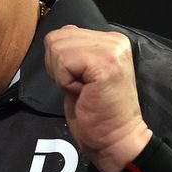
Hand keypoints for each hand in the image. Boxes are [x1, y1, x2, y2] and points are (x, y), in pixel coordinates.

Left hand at [44, 25, 152, 171]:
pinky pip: (63, 63)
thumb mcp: (82, 74)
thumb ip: (75, 52)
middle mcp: (114, 40)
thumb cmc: (97, 114)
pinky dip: (65, 82)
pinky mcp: (105, 62)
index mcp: (111, 40)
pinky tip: (84, 93)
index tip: (81, 82)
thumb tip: (57, 37)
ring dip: (63, 75)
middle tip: (81, 88)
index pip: (64, 32)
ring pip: (57, 48)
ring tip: (84, 90)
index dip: (61, 62)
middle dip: (58, 68)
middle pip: (56, 38)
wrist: (116, 139)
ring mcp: (111, 49)